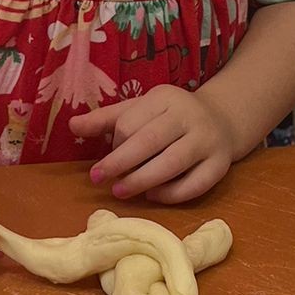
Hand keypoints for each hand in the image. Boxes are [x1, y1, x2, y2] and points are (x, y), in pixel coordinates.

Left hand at [71, 85, 234, 204]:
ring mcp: (208, 140)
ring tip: (120, 191)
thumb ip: (107, 119)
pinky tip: (153, 196)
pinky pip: (194, 185)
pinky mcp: (220, 165)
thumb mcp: (140, 110)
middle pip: (150, 141)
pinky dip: (170, 194)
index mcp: (165, 98)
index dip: (114, 145)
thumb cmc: (169, 118)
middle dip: (120, 163)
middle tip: (98, 178)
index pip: (131, 123)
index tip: (105, 159)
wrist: (222, 121)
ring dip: (142, 180)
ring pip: (172, 163)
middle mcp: (189, 116)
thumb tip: (72, 126)